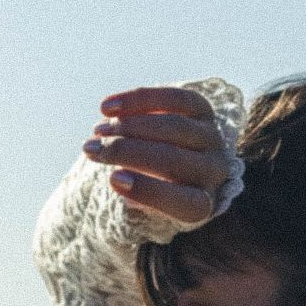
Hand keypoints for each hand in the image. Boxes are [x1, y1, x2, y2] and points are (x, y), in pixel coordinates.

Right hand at [82, 85, 235, 229]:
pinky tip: (107, 108)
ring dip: (128, 126)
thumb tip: (119, 177)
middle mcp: (214, 171)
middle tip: (91, 149)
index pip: (184, 202)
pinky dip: (138, 101)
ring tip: (98, 131)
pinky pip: (173, 100)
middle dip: (126, 152)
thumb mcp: (144, 205)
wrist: (175, 164)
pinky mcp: (204, 110)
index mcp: (203, 203)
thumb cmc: (153, 190)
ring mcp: (212, 138)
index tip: (112, 180)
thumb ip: (134, 197)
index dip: (149, 191)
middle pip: (171, 159)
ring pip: (171, 127)